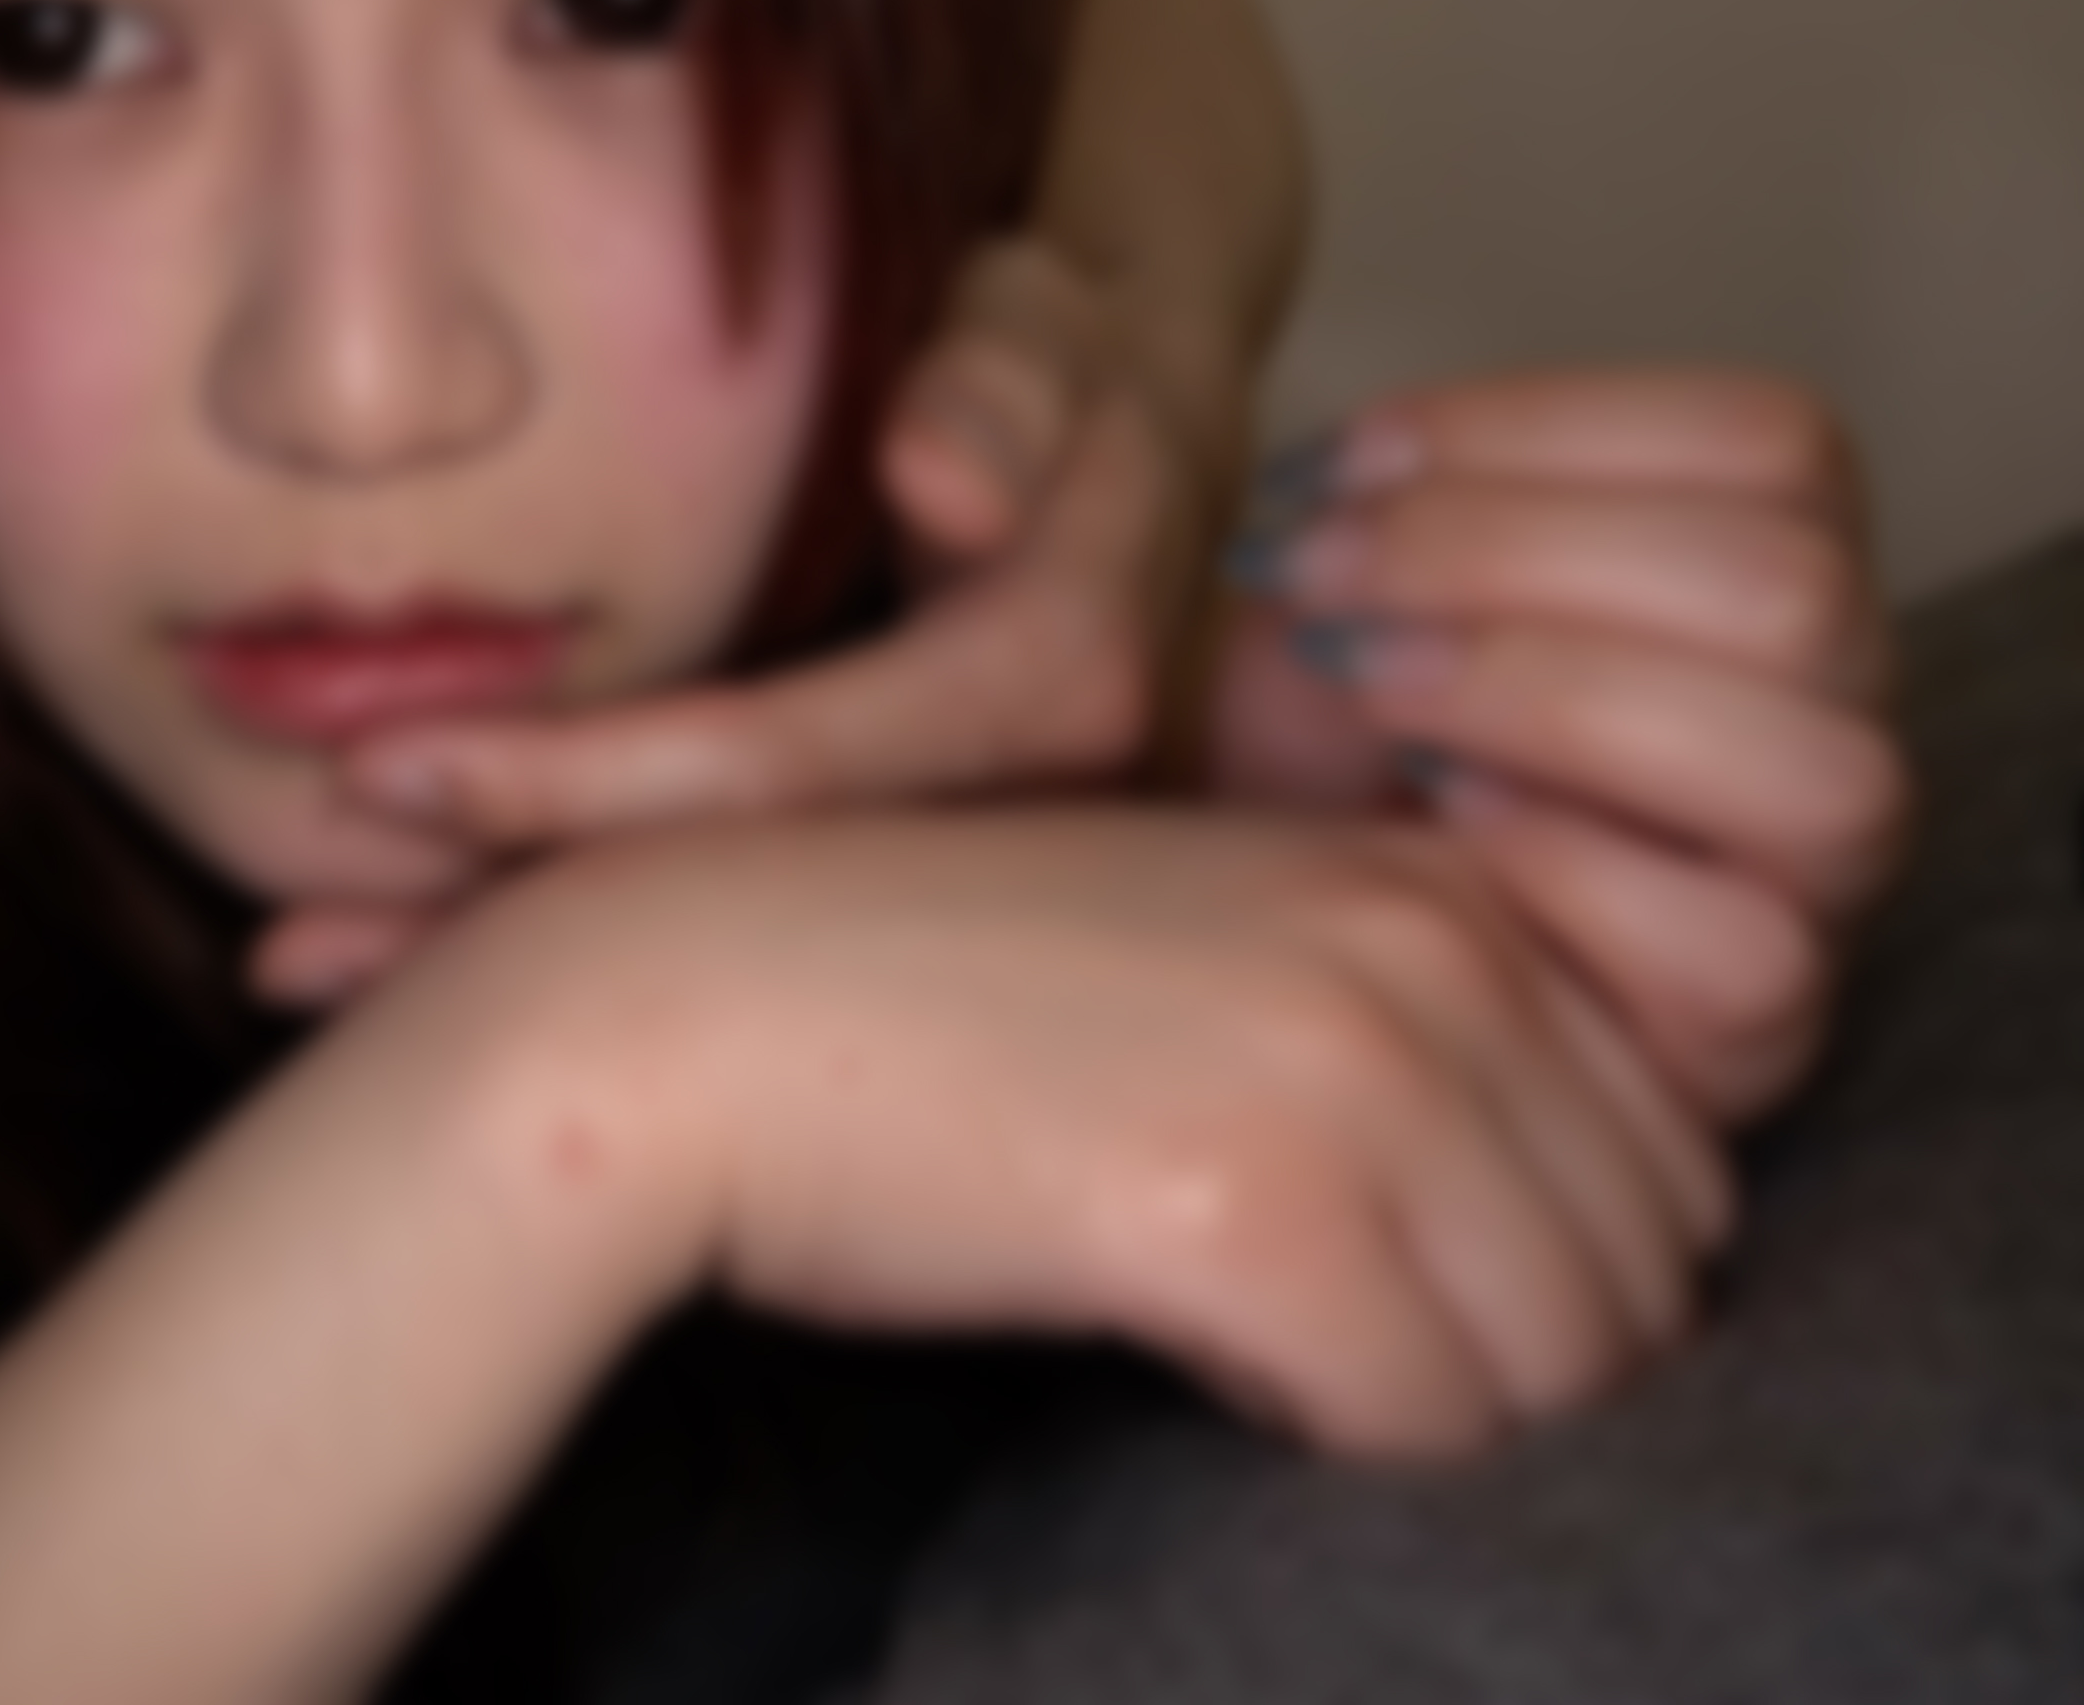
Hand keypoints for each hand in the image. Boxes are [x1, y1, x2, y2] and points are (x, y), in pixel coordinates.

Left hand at [256, 238, 1243, 1001]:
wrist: (1106, 472)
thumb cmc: (1046, 377)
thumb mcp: (1047, 337)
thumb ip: (1004, 386)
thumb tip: (932, 474)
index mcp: (1065, 685)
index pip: (808, 761)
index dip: (596, 782)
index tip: (386, 769)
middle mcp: (1032, 831)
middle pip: (744, 917)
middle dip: (511, 922)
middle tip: (296, 936)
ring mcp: (965, 898)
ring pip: (720, 965)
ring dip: (510, 970)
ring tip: (306, 970)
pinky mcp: (890, 923)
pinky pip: (716, 956)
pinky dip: (559, 963)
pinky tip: (387, 977)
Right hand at [459, 810, 1726, 1459]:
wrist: (660, 1009)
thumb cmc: (891, 998)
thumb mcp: (1183, 949)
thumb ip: (1374, 1027)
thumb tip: (1535, 1240)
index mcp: (1425, 880)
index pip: (1667, 1150)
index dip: (1551, 1265)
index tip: (1390, 1290)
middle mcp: (1424, 951)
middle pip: (1643, 1266)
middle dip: (1521, 1359)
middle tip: (1331, 1364)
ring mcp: (1346, 1068)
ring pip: (1561, 1363)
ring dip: (1436, 1414)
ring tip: (1266, 1368)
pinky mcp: (1244, 1207)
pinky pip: (1422, 1422)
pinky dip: (1338, 1449)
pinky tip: (1205, 1378)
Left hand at [1203, 372, 1904, 1120]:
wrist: (1256, 930)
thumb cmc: (1312, 740)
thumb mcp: (1331, 586)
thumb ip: (1377, 504)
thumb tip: (1346, 479)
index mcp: (1759, 559)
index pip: (1773, 445)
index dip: (1548, 426)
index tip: (1339, 467)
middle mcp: (1824, 710)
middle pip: (1793, 586)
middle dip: (1515, 558)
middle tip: (1318, 582)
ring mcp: (1811, 881)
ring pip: (1824, 770)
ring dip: (1560, 704)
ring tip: (1372, 692)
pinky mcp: (1754, 1024)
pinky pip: (1748, 950)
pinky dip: (1568, 867)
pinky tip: (1427, 826)